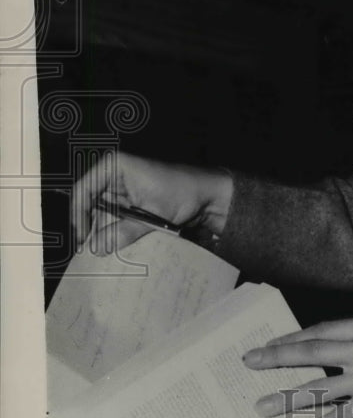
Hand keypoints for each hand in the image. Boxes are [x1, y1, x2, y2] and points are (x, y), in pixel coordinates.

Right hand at [71, 151, 233, 253]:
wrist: (208, 195)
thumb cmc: (183, 192)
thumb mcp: (152, 214)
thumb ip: (123, 231)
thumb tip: (96, 247)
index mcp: (115, 166)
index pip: (83, 191)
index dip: (79, 216)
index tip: (83, 239)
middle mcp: (113, 175)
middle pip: (88, 205)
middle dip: (91, 228)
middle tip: (92, 252)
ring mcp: (119, 189)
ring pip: (99, 215)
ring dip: (103, 233)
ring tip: (105, 251)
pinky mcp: (127, 202)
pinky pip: (113, 219)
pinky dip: (114, 232)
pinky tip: (116, 245)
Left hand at [245, 315, 352, 417]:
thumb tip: (312, 350)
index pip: (322, 330)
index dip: (292, 339)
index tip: (269, 346)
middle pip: (313, 352)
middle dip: (277, 357)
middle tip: (250, 362)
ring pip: (319, 388)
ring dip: (287, 398)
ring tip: (262, 406)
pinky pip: (340, 417)